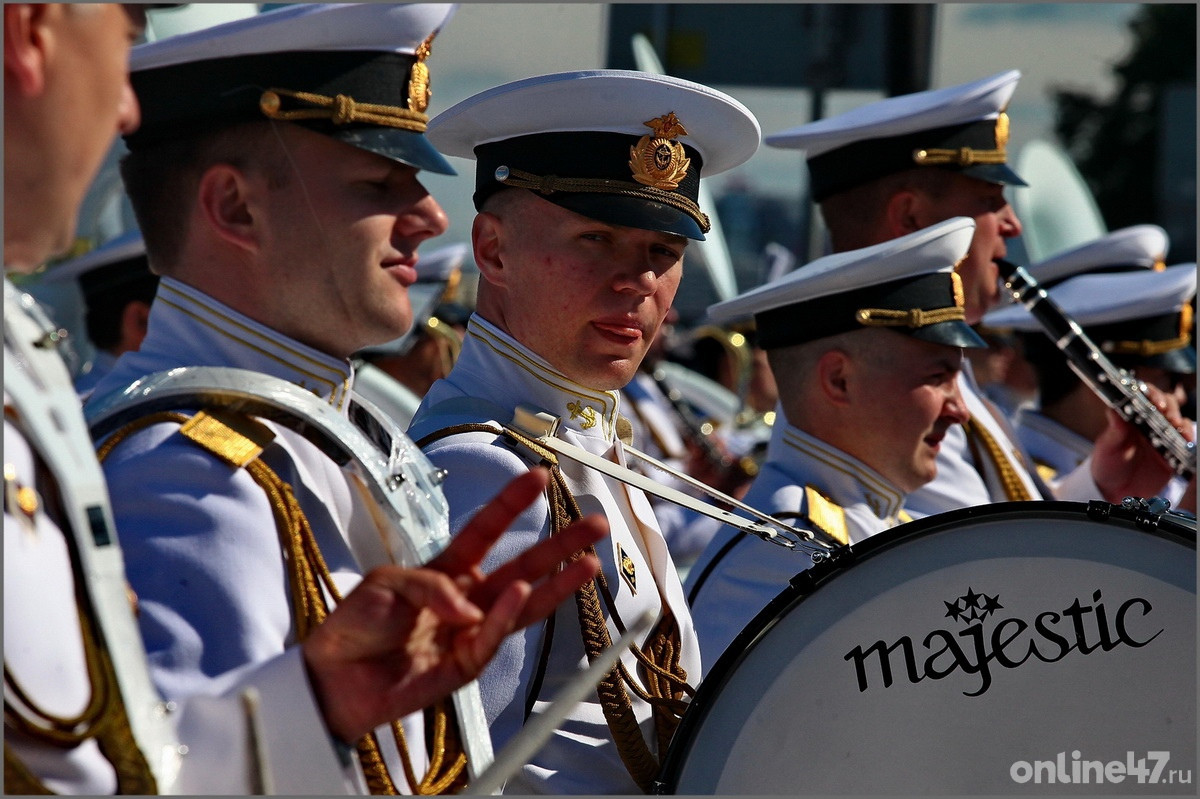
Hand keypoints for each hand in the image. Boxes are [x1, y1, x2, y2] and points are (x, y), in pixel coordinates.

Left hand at [301, 467, 604, 742]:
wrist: (331, 678)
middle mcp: (467, 598)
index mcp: (446, 569)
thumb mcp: (386, 584)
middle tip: (595, 524)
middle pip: (523, 565)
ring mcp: (470, 631)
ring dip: (557, 583)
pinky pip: (491, 637)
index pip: (486, 530)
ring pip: (524, 604)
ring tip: (590, 564)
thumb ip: (430, 585)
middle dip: (560, 545)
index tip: (539, 475)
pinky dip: (506, 614)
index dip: (511, 503)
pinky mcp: (464, 666)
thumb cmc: (354, 626)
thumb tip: (470, 605)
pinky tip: (526, 593)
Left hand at [1091, 383, 1193, 503]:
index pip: (1144, 396)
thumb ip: (1114, 431)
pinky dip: (1189, 437)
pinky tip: (1187, 441)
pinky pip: (1185, 440)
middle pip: (1166, 404)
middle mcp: (1148, 422)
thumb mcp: (1107, 447)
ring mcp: (1162, 436)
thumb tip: (1113, 409)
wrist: (1116, 490)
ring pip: (1179, 420)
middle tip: (1170, 418)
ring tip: (1180, 429)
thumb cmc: (1107, 464)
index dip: (1152, 394)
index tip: (1156, 403)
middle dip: (1171, 408)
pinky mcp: (1172, 451)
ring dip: (1182, 422)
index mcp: (1131, 417)